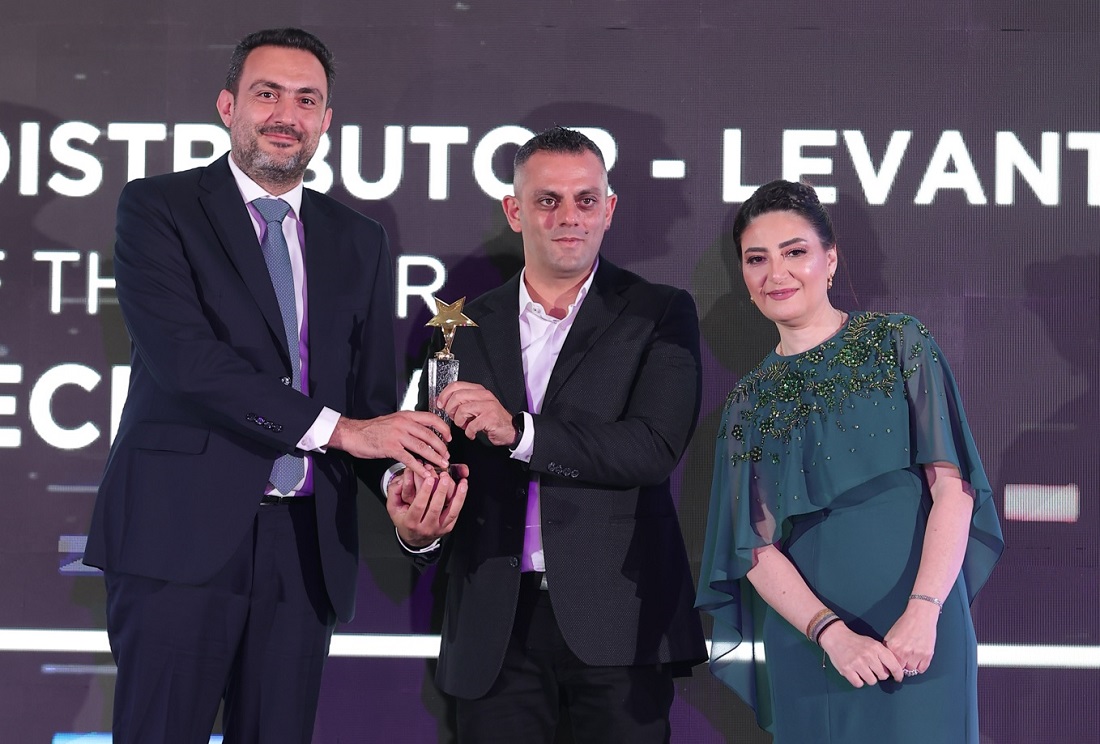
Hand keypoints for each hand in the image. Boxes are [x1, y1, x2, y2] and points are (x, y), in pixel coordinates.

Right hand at [329, 411, 449, 478]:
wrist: (353, 434)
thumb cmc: (371, 429)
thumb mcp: (393, 421)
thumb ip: (408, 426)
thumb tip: (423, 435)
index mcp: (406, 416)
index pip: (430, 418)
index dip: (443, 428)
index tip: (449, 436)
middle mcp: (403, 423)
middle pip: (429, 435)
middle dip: (441, 447)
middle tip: (447, 455)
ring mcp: (397, 435)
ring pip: (422, 447)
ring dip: (434, 457)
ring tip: (441, 464)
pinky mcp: (391, 447)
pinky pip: (409, 458)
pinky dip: (419, 467)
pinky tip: (424, 472)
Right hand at [386, 464, 468, 547]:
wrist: (415, 539)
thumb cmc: (404, 520)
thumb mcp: (393, 509)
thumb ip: (394, 493)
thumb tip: (401, 480)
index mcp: (411, 522)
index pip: (419, 506)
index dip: (424, 492)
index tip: (429, 479)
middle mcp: (426, 527)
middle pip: (435, 508)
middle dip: (440, 491)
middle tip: (444, 476)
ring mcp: (438, 528)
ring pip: (450, 512)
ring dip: (457, 496)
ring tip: (461, 483)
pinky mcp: (448, 527)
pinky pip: (456, 513)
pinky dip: (461, 499)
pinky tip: (463, 487)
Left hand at [436, 381, 516, 446]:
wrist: (510, 429)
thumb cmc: (491, 418)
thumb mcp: (476, 405)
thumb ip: (462, 401)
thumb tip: (442, 401)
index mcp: (479, 390)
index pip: (456, 385)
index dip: (444, 395)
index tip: (440, 404)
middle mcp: (484, 395)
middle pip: (457, 396)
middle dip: (450, 409)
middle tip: (453, 417)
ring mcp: (488, 406)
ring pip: (462, 410)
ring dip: (459, 421)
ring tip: (464, 425)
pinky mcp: (490, 418)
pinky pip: (471, 425)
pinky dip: (468, 432)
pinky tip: (472, 433)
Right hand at [818, 622, 904, 686]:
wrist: (836, 637)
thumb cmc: (856, 641)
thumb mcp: (872, 643)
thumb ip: (883, 655)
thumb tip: (893, 670)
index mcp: (876, 648)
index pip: (893, 666)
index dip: (898, 675)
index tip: (898, 678)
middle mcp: (868, 656)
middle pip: (883, 676)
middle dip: (880, 674)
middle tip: (873, 669)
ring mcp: (857, 663)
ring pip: (872, 681)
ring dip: (868, 678)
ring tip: (863, 671)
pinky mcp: (847, 670)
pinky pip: (859, 684)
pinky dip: (858, 681)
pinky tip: (855, 674)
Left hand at [883, 600, 938, 676]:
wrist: (921, 616)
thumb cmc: (906, 623)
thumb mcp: (891, 634)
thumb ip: (887, 647)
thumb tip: (885, 658)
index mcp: (893, 646)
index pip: (890, 664)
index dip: (892, 665)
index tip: (893, 666)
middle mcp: (904, 652)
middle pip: (901, 669)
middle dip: (901, 666)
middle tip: (903, 662)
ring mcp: (917, 654)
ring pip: (912, 670)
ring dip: (911, 666)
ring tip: (911, 659)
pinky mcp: (927, 655)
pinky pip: (922, 669)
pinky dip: (920, 666)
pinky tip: (918, 660)